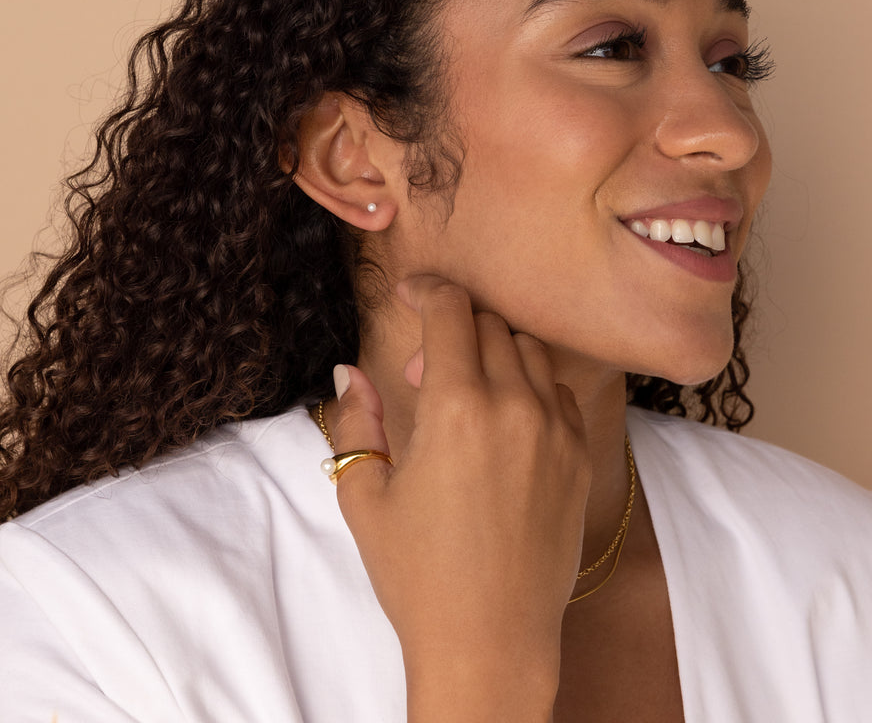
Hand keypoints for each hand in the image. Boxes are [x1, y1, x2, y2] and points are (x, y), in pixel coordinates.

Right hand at [328, 274, 590, 721]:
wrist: (491, 643)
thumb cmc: (418, 574)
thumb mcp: (365, 495)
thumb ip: (356, 419)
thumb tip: (350, 369)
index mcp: (456, 407)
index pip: (450, 310)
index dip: (427, 288)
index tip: (409, 292)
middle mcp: (514, 406)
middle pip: (489, 322)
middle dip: (451, 327)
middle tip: (420, 372)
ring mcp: (556, 429)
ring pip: (527, 349)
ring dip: (491, 350)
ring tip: (461, 395)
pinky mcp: (581, 456)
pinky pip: (558, 390)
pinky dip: (529, 384)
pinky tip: (504, 421)